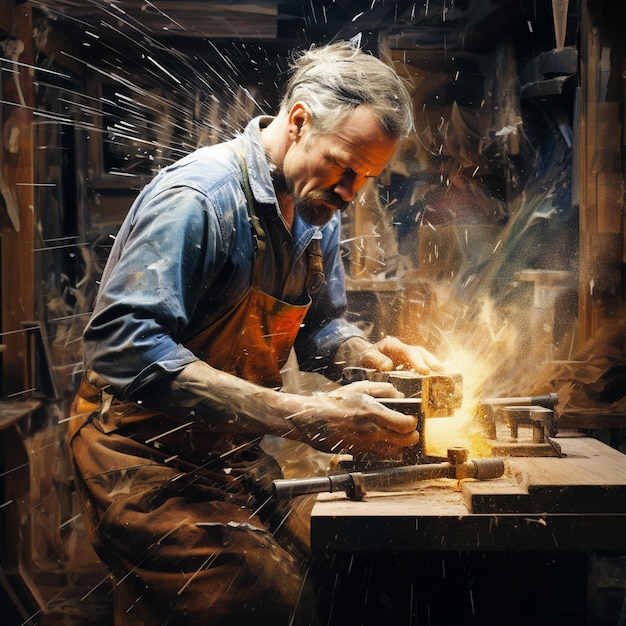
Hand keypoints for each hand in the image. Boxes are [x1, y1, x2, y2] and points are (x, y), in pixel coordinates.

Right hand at [290, 382, 418, 459]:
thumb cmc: (335, 402)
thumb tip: (400, 395)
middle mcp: (372, 431)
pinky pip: (382, 458)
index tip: (410, 418)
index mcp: (373, 412)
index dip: (413, 422)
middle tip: (408, 430)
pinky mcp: (360, 454)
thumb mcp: (360, 388)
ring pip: (396, 453)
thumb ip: (384, 389)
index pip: (406, 424)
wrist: (313, 419)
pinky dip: (388, 453)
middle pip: (406, 441)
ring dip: (401, 446)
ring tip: (397, 437)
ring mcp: (366, 445)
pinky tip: (384, 443)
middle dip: (412, 436)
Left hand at [335, 335, 442, 374]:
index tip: (424, 371)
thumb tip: (388, 366)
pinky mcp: (409, 365)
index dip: (417, 361)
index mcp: (392, 346)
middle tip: (440, 371)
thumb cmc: (364, 358)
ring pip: (423, 358)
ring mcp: (407, 357)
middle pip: (420, 353)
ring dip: (433, 366)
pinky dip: (430, 372)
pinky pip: (421, 366)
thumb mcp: (366, 358)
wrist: (361, 359)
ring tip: (444, 376)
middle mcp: (403, 349)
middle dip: (431, 361)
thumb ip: (376, 360)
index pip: (407, 352)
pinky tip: (438, 381)